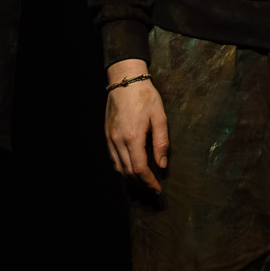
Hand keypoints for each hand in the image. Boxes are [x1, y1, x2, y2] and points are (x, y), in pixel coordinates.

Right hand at [105, 60, 167, 193]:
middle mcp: (118, 141)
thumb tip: (162, 165)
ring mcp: (110, 139)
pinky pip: (113, 158)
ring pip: (118, 167)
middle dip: (141, 183)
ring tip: (144, 181)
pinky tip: (132, 167)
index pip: (139, 169)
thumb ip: (161, 143)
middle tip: (153, 188)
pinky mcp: (107, 135)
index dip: (149, 182)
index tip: (158, 188)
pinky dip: (122, 167)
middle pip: (127, 172)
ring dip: (131, 177)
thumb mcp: (160, 117)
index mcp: (133, 138)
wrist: (126, 82)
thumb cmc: (146, 97)